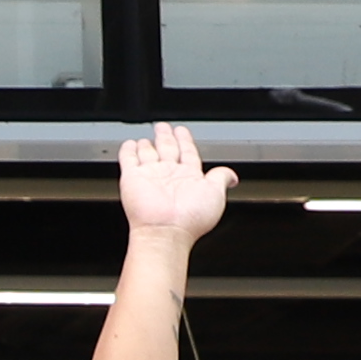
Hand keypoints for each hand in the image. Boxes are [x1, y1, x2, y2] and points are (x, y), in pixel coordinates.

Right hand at [119, 123, 235, 247]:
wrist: (166, 231)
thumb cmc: (191, 218)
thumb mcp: (216, 194)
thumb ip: (222, 178)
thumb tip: (232, 176)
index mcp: (189, 177)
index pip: (187, 152)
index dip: (185, 140)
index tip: (181, 131)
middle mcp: (169, 176)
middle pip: (167, 150)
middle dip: (165, 137)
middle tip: (162, 127)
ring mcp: (150, 176)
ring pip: (148, 154)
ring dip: (146, 145)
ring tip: (145, 139)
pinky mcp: (132, 179)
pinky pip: (129, 160)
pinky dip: (128, 150)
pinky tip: (129, 144)